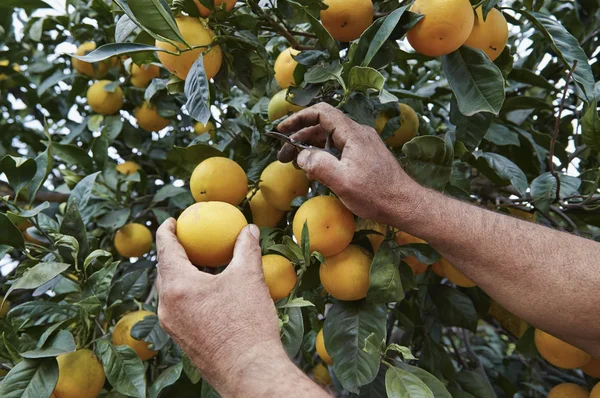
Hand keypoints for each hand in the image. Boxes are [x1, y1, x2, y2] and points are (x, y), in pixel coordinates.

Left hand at [155, 219, 285, 394]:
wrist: (248, 370)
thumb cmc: (247, 322)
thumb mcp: (249, 277)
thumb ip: (246, 248)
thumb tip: (250, 230)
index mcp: (178, 286)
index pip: (165, 249)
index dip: (166, 230)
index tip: (171, 221)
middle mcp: (167, 306)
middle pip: (164, 271)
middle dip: (172, 253)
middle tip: (184, 241)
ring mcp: (173, 326)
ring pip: (170, 293)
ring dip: (180, 276)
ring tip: (196, 267)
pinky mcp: (182, 341)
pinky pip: (178, 309)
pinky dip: (187, 295)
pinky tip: (207, 296)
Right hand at [277, 102, 423, 223]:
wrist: (404, 204)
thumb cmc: (375, 194)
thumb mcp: (341, 181)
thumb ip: (318, 165)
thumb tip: (302, 156)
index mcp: (352, 134)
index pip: (321, 112)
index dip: (298, 118)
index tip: (282, 130)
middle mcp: (358, 134)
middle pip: (323, 127)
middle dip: (300, 138)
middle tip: (282, 156)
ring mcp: (362, 145)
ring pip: (330, 139)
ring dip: (310, 149)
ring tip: (295, 164)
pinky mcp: (365, 156)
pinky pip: (339, 150)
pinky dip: (323, 157)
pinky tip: (315, 172)